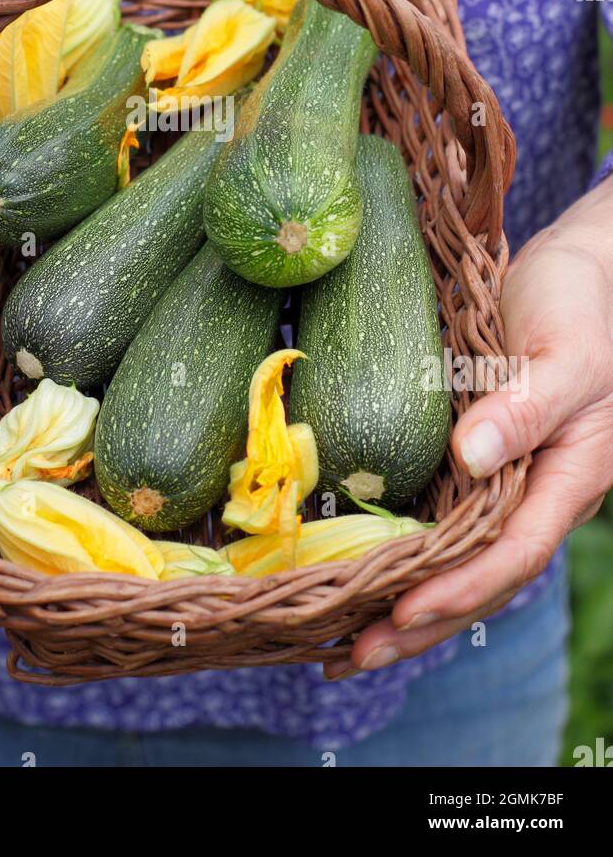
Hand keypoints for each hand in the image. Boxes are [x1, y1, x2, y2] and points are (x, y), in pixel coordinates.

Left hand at [324, 178, 612, 677]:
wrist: (583, 270)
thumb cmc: (582, 307)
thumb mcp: (564, 356)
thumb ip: (523, 408)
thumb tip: (470, 459)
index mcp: (567, 480)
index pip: (510, 556)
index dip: (457, 589)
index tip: (402, 611)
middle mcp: (533, 492)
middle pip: (478, 578)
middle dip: (418, 621)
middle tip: (350, 655)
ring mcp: (503, 478)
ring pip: (454, 558)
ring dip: (402, 598)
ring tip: (341, 638)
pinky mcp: (472, 455)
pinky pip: (438, 517)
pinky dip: (401, 548)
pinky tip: (356, 566)